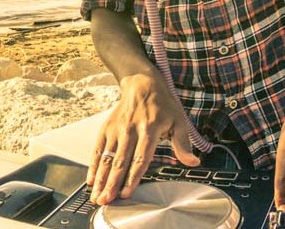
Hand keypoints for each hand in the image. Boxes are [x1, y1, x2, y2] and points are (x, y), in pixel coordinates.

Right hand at [88, 72, 198, 205]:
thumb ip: (183, 144)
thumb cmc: (163, 104)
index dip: (132, 177)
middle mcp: (130, 130)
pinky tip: (91, 179)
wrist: (141, 83)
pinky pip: (97, 149)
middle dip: (111, 183)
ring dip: (100, 178)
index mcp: (149, 129)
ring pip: (106, 157)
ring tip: (96, 195)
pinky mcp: (106, 128)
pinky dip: (93, 165)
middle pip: (119, 161)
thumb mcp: (179, 120)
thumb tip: (193, 162)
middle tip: (106, 200)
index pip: (140, 158)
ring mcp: (116, 129)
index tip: (126, 193)